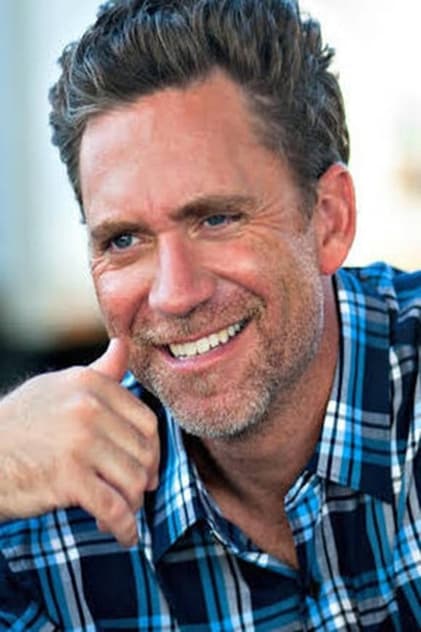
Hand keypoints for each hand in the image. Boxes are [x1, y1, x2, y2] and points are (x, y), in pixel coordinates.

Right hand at [0, 338, 158, 546]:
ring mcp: (80, 442)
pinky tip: (123, 535)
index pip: (146, 420)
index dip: (152, 449)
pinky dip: (124, 527)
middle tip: (135, 493)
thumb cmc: (20, 422)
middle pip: (144, 452)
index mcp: (90, 384)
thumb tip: (124, 344)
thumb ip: (99, 372)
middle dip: (144, 479)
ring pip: (133, 480)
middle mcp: (89, 408)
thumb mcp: (58, 387)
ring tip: (121, 513)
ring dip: (132, 505)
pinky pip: (114, 508)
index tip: (146, 466)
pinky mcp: (69, 478)